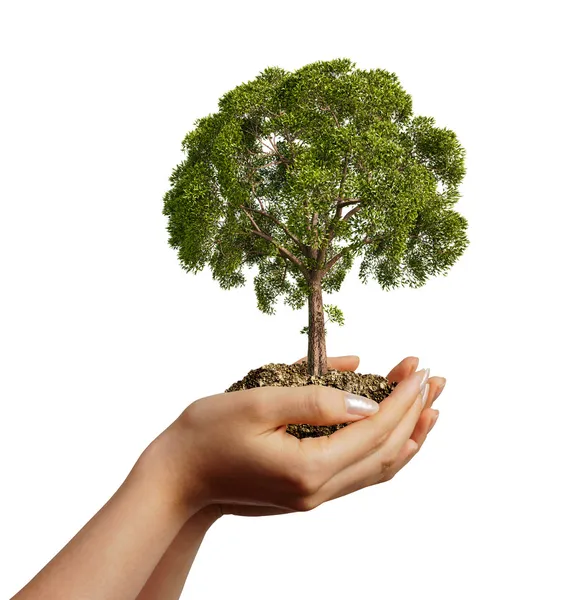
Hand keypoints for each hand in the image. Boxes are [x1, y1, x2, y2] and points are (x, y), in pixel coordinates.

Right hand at [154, 355, 443, 518]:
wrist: (178, 479)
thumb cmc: (207, 433)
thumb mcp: (257, 403)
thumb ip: (314, 400)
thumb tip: (365, 401)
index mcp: (308, 467)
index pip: (375, 431)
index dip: (402, 399)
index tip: (420, 370)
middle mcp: (318, 490)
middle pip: (387, 452)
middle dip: (415, 413)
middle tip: (437, 379)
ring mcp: (314, 496)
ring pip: (380, 469)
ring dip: (409, 435)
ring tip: (431, 407)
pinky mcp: (307, 493)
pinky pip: (361, 475)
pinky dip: (387, 453)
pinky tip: (397, 437)